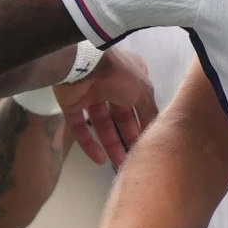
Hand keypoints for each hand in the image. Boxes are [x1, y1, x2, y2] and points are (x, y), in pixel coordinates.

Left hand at [54, 48, 158, 169]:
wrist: (83, 65)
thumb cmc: (119, 75)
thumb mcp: (143, 92)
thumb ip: (150, 111)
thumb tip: (156, 128)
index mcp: (131, 78)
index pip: (140, 103)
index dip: (143, 122)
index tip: (148, 141)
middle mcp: (112, 85)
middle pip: (120, 116)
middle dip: (127, 136)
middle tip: (133, 156)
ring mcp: (90, 94)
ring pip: (101, 124)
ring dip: (110, 143)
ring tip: (119, 162)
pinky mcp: (71, 104)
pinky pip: (80, 127)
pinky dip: (89, 143)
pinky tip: (99, 159)